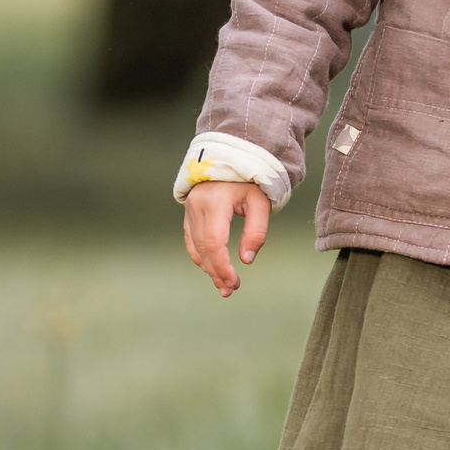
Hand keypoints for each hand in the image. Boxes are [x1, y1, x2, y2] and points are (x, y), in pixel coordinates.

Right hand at [185, 180, 272, 296]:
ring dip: (208, 268)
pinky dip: (200, 256)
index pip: (215, 242)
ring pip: (195, 246)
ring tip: (224, 285)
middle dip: (216, 272)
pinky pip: (190, 240)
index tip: (234, 282)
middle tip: (231, 289)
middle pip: (203, 248)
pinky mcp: (188, 213)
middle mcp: (197, 206)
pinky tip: (211, 269)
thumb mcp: (261, 202)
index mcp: (215, 202)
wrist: (230, 160)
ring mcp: (189, 210)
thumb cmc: (249, 181)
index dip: (222, 266)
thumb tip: (247, 260)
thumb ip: (256, 231)